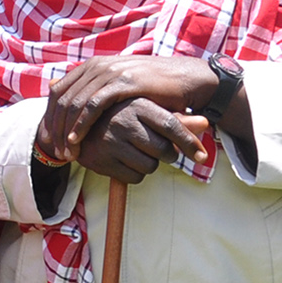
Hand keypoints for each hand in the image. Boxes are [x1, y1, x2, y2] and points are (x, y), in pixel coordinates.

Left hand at [38, 56, 214, 162]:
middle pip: (62, 99)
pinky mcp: (123, 82)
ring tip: (65, 152)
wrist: (185, 80)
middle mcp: (97, 66)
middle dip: (54, 127)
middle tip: (54, 151)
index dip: (50, 117)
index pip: (58, 91)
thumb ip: (97, 91)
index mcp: (92, 66)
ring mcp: (109, 72)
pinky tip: (76, 141)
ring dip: (66, 130)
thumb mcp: (120, 87)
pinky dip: (81, 124)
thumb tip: (75, 103)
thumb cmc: (152, 89)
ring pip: (74, 103)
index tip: (50, 140)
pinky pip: (93, 105)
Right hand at [73, 99, 209, 183]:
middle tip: (157, 149)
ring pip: (150, 166)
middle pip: (163, 150)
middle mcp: (123, 121)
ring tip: (135, 152)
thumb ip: (176, 118)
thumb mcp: (145, 110)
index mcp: (136, 104)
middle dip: (167, 155)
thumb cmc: (120, 114)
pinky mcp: (101, 161)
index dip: (189, 142)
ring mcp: (110, 142)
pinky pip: (134, 178)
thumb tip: (206, 122)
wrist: (75, 123)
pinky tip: (124, 161)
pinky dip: (134, 174)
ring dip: (149, 164)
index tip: (202, 156)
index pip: (172, 125)